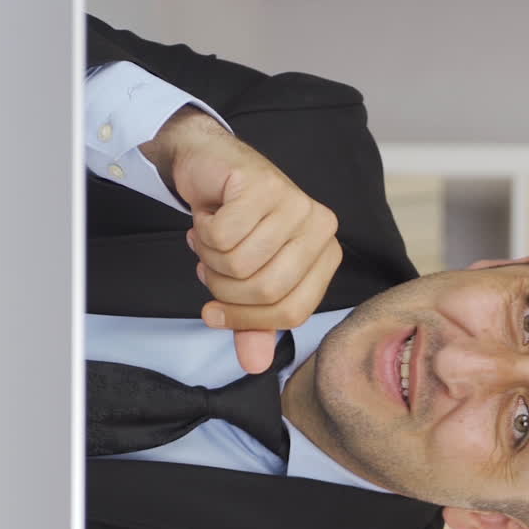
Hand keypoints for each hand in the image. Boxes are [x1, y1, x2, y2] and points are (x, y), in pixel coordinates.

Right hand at [140, 107, 341, 373]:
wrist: (210, 164)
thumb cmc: (235, 222)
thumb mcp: (247, 279)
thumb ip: (253, 323)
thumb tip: (255, 365)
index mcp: (326, 254)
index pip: (292, 313)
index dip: (246, 321)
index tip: (213, 313)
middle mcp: (320, 226)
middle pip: (266, 290)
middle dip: (223, 288)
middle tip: (211, 265)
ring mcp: (294, 202)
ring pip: (240, 263)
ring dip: (210, 257)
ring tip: (211, 237)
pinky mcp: (262, 184)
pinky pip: (222, 235)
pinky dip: (203, 231)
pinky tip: (208, 214)